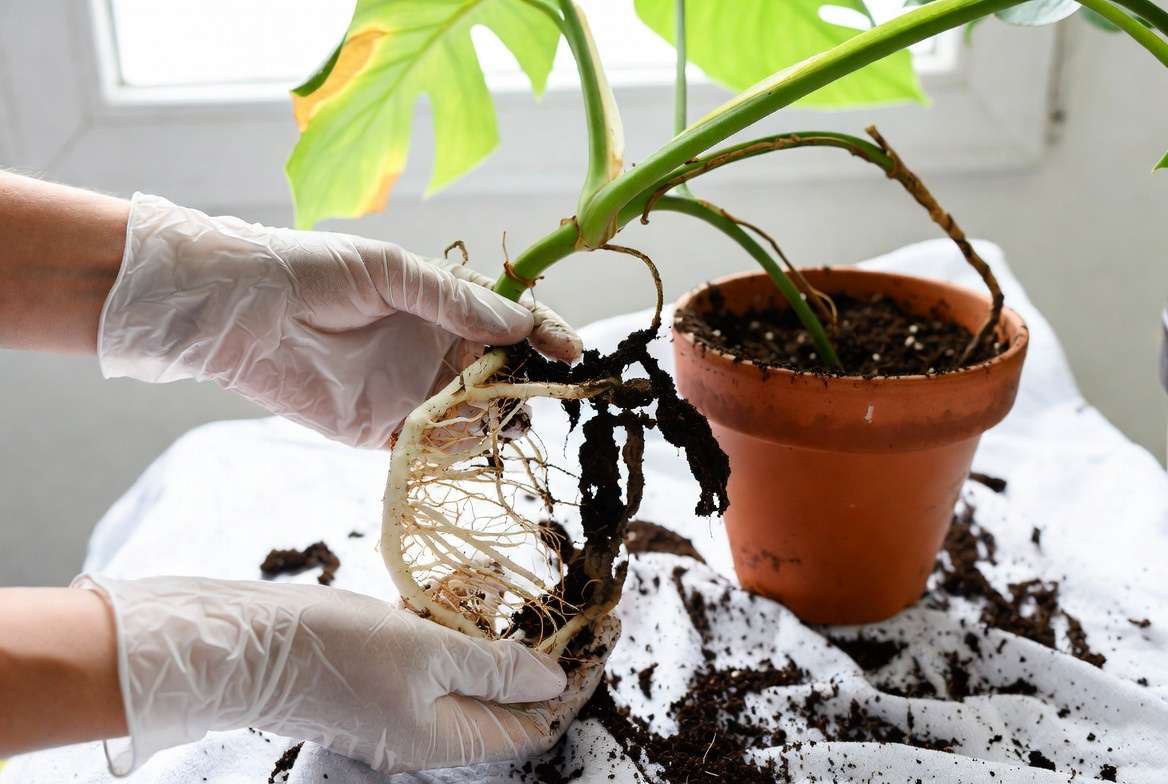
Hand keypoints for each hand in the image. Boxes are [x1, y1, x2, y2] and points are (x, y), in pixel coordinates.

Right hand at [74, 575, 614, 775]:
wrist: (246, 644)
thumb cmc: (336, 648)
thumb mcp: (428, 651)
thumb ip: (496, 667)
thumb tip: (554, 682)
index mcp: (446, 739)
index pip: (532, 725)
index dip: (569, 685)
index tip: (598, 638)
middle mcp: (426, 733)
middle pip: (503, 703)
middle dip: (538, 659)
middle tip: (565, 609)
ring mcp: (400, 709)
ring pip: (469, 677)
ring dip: (496, 640)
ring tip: (519, 596)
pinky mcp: (377, 680)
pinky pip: (433, 661)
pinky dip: (453, 632)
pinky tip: (458, 596)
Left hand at [99, 194, 581, 446]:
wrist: (237, 311)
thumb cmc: (310, 271)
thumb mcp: (391, 271)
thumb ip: (454, 300)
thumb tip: (519, 321)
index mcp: (438, 304)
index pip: (505, 321)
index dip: (541, 333)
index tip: (569, 350)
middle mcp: (430, 349)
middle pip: (496, 374)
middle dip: (524, 385)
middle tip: (540, 393)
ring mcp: (408, 392)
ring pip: (470, 416)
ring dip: (493, 422)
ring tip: (505, 422)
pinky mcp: (379, 430)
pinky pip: (428, 449)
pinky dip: (451, 452)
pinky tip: (466, 447)